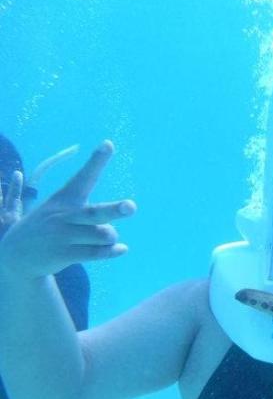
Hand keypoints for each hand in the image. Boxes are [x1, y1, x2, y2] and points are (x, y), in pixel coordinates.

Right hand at [0, 140, 135, 280]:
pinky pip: (96, 253)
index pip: (83, 177)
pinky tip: (121, 249)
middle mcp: (65, 215)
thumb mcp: (53, 207)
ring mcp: (64, 236)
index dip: (96, 162)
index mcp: (64, 199)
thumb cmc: (45, 227)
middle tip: (131, 206)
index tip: (109, 144)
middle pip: (95, 213)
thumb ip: (78, 200)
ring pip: (102, 234)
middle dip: (115, 210)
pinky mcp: (64, 254)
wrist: (15, 255)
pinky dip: (112, 251)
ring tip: (108, 239)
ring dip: (111, 237)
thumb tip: (93, 194)